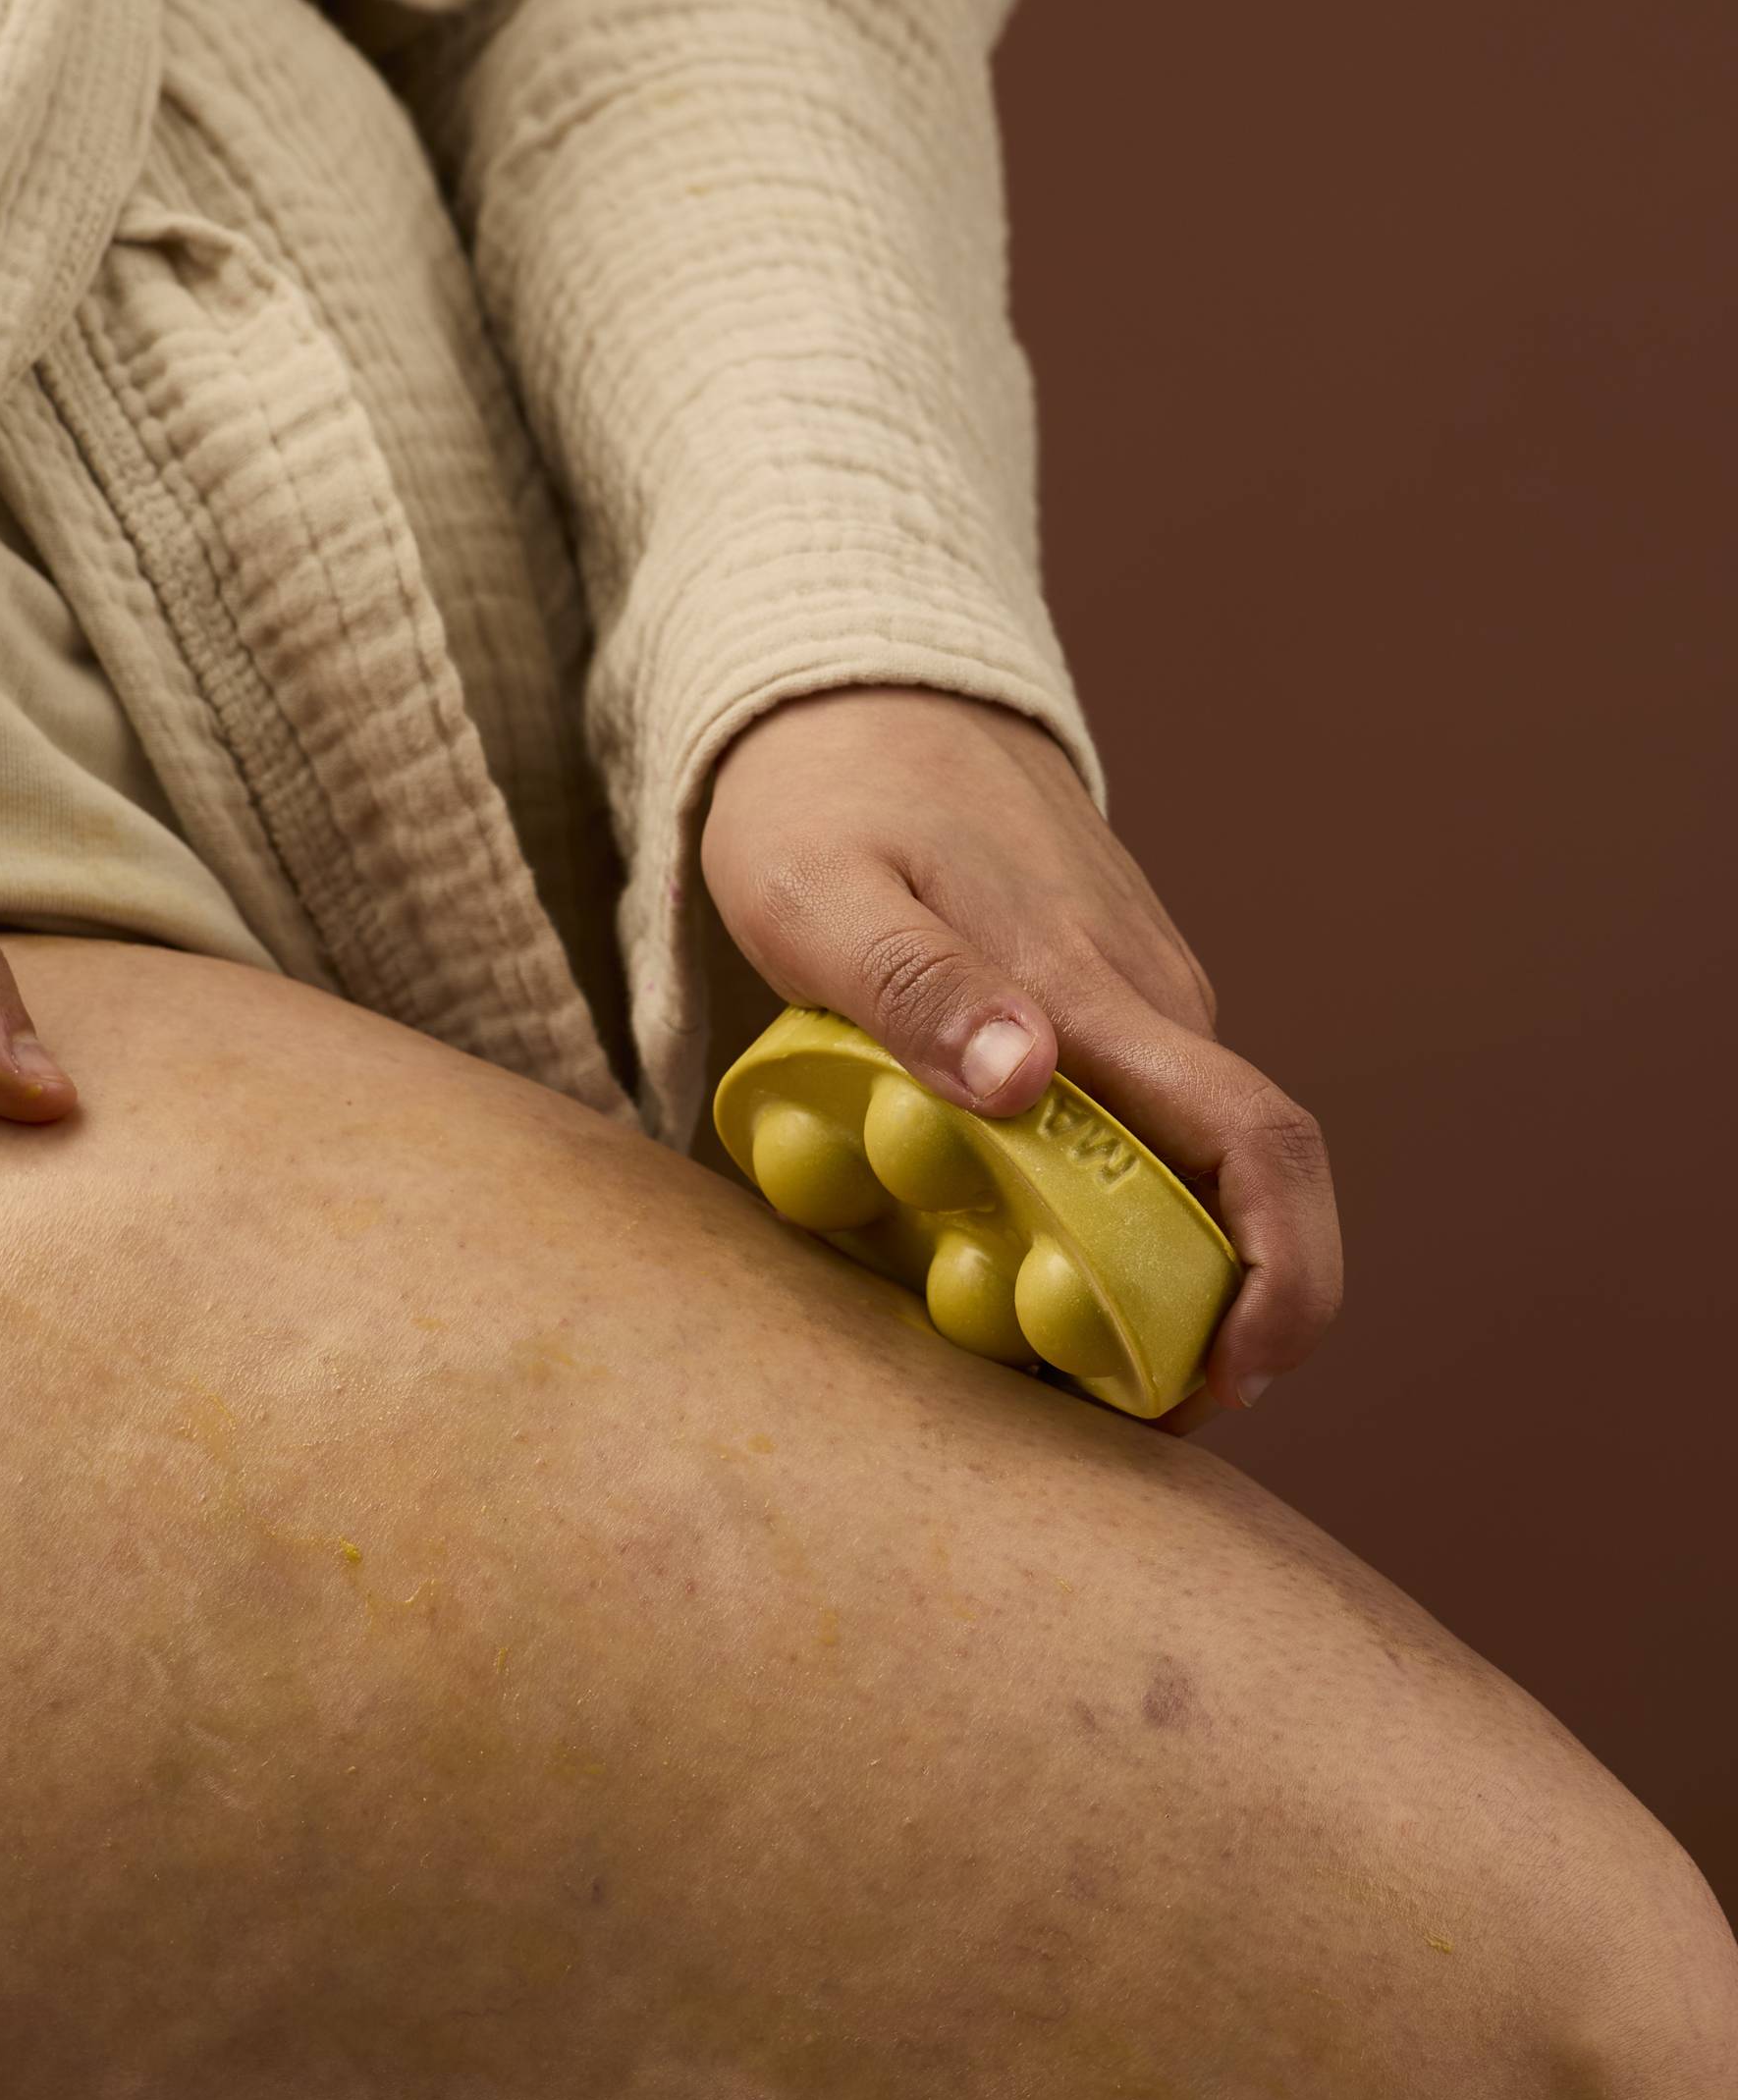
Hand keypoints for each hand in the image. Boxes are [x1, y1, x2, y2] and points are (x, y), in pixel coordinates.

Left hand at [700, 686, 1339, 1419]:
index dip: (1280, 1278)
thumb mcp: (820, 895)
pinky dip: (1100, 1204)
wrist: (858, 688)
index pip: (1256, 1142)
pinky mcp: (1109, 998)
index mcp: (1091, 988)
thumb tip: (1031, 1083)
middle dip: (1218, 1318)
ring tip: (1032, 1338)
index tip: (1228, 1382)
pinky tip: (1005, 1234)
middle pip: (1247, 1183)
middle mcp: (1149, 1001)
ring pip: (1184, 1163)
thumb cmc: (819, 799)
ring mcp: (1141, 997)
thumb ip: (917, 990)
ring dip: (1146, 1269)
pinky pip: (1135, 1123)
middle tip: (1118, 1411)